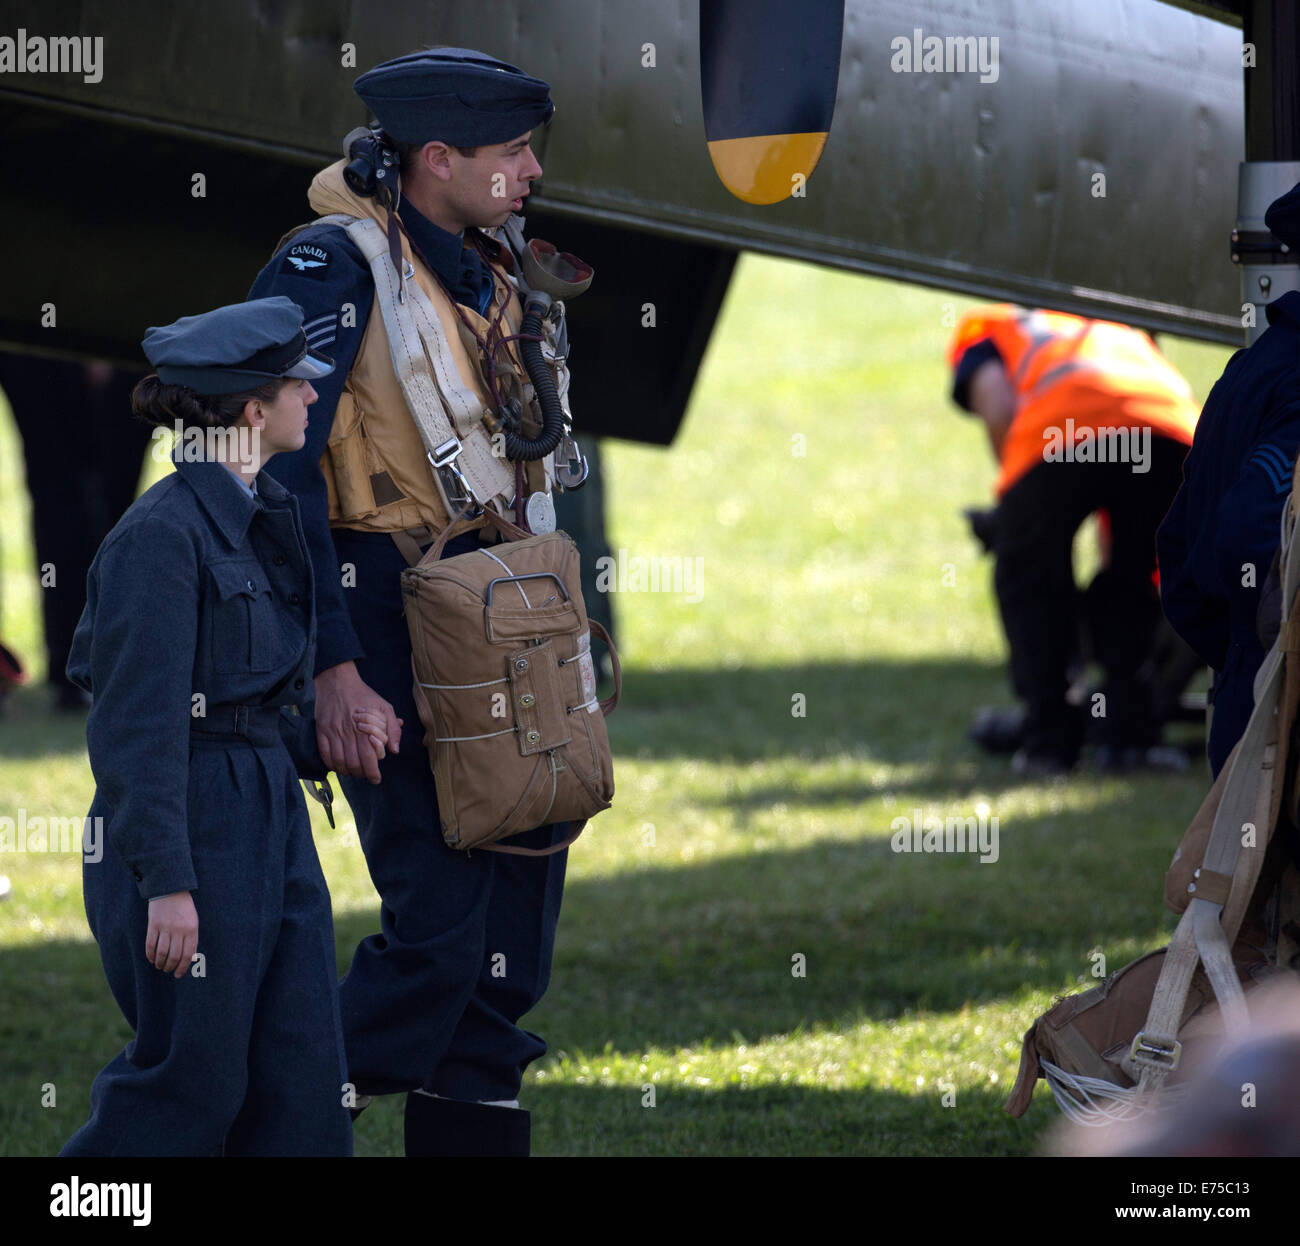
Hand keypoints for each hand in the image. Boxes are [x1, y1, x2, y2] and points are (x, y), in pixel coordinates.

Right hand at [145, 891, 198, 978]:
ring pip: (161, 952)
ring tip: (159, 966)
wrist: (170, 889)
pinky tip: (151, 959)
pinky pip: (150, 944)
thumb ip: (191, 939)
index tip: (178, 974)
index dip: (183, 967)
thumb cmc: (184, 908)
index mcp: (192, 929)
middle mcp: (179, 929)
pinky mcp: (153, 925)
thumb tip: (190, 959)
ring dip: (160, 963)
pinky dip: (150, 955)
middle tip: (167, 970)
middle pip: (174, 956)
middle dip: (170, 967)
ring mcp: (166, 927)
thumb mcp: (193, 921)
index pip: (188, 954)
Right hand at [314, 662, 402, 782]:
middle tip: (366, 775)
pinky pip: (325, 755)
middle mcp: (347, 732)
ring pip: (339, 762)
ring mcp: (332, 732)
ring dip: (347, 772)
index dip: (372, 772)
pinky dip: (332, 765)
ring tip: (354, 772)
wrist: (337, 681)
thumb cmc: (364, 695)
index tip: (376, 779)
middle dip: (361, 774)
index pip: (369, 757)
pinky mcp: (321, 731)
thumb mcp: (385, 707)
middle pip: (353, 764)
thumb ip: (393, 729)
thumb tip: (395, 750)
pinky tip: (339, 766)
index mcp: (364, 727)